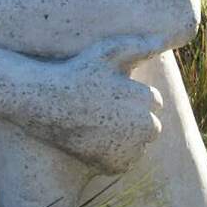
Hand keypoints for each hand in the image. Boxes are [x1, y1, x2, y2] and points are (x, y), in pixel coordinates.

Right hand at [32, 36, 165, 175]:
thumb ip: (137, 46)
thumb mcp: (107, 52)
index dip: (132, 96)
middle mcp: (143, 127)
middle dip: (135, 119)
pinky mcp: (116, 166)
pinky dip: (113, 154)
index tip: (110, 92)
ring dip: (126, 138)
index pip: (154, 102)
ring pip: (138, 145)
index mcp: (146, 100)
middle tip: (105, 110)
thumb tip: (160, 40)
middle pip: (151, 127)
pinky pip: (124, 162)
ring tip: (97, 123)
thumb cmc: (77, 73)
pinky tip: (94, 139)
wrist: (45, 103)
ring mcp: (130, 150)